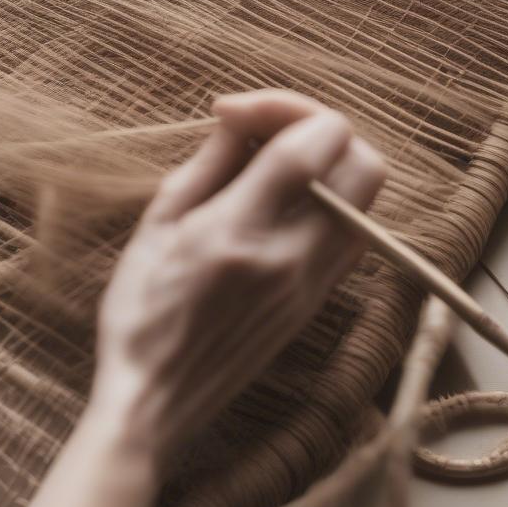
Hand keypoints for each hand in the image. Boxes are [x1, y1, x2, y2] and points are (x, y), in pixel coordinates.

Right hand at [87, 90, 385, 474]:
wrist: (156, 399)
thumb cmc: (139, 314)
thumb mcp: (155, 229)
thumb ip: (206, 167)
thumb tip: (240, 120)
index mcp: (240, 233)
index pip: (310, 143)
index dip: (278, 107)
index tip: (231, 113)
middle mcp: (292, 258)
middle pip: (363, 163)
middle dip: (319, 128)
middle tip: (265, 131)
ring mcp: (313, 283)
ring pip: (367, 198)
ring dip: (329, 164)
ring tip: (271, 165)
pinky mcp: (316, 301)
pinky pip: (351, 232)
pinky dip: (329, 201)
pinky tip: (279, 204)